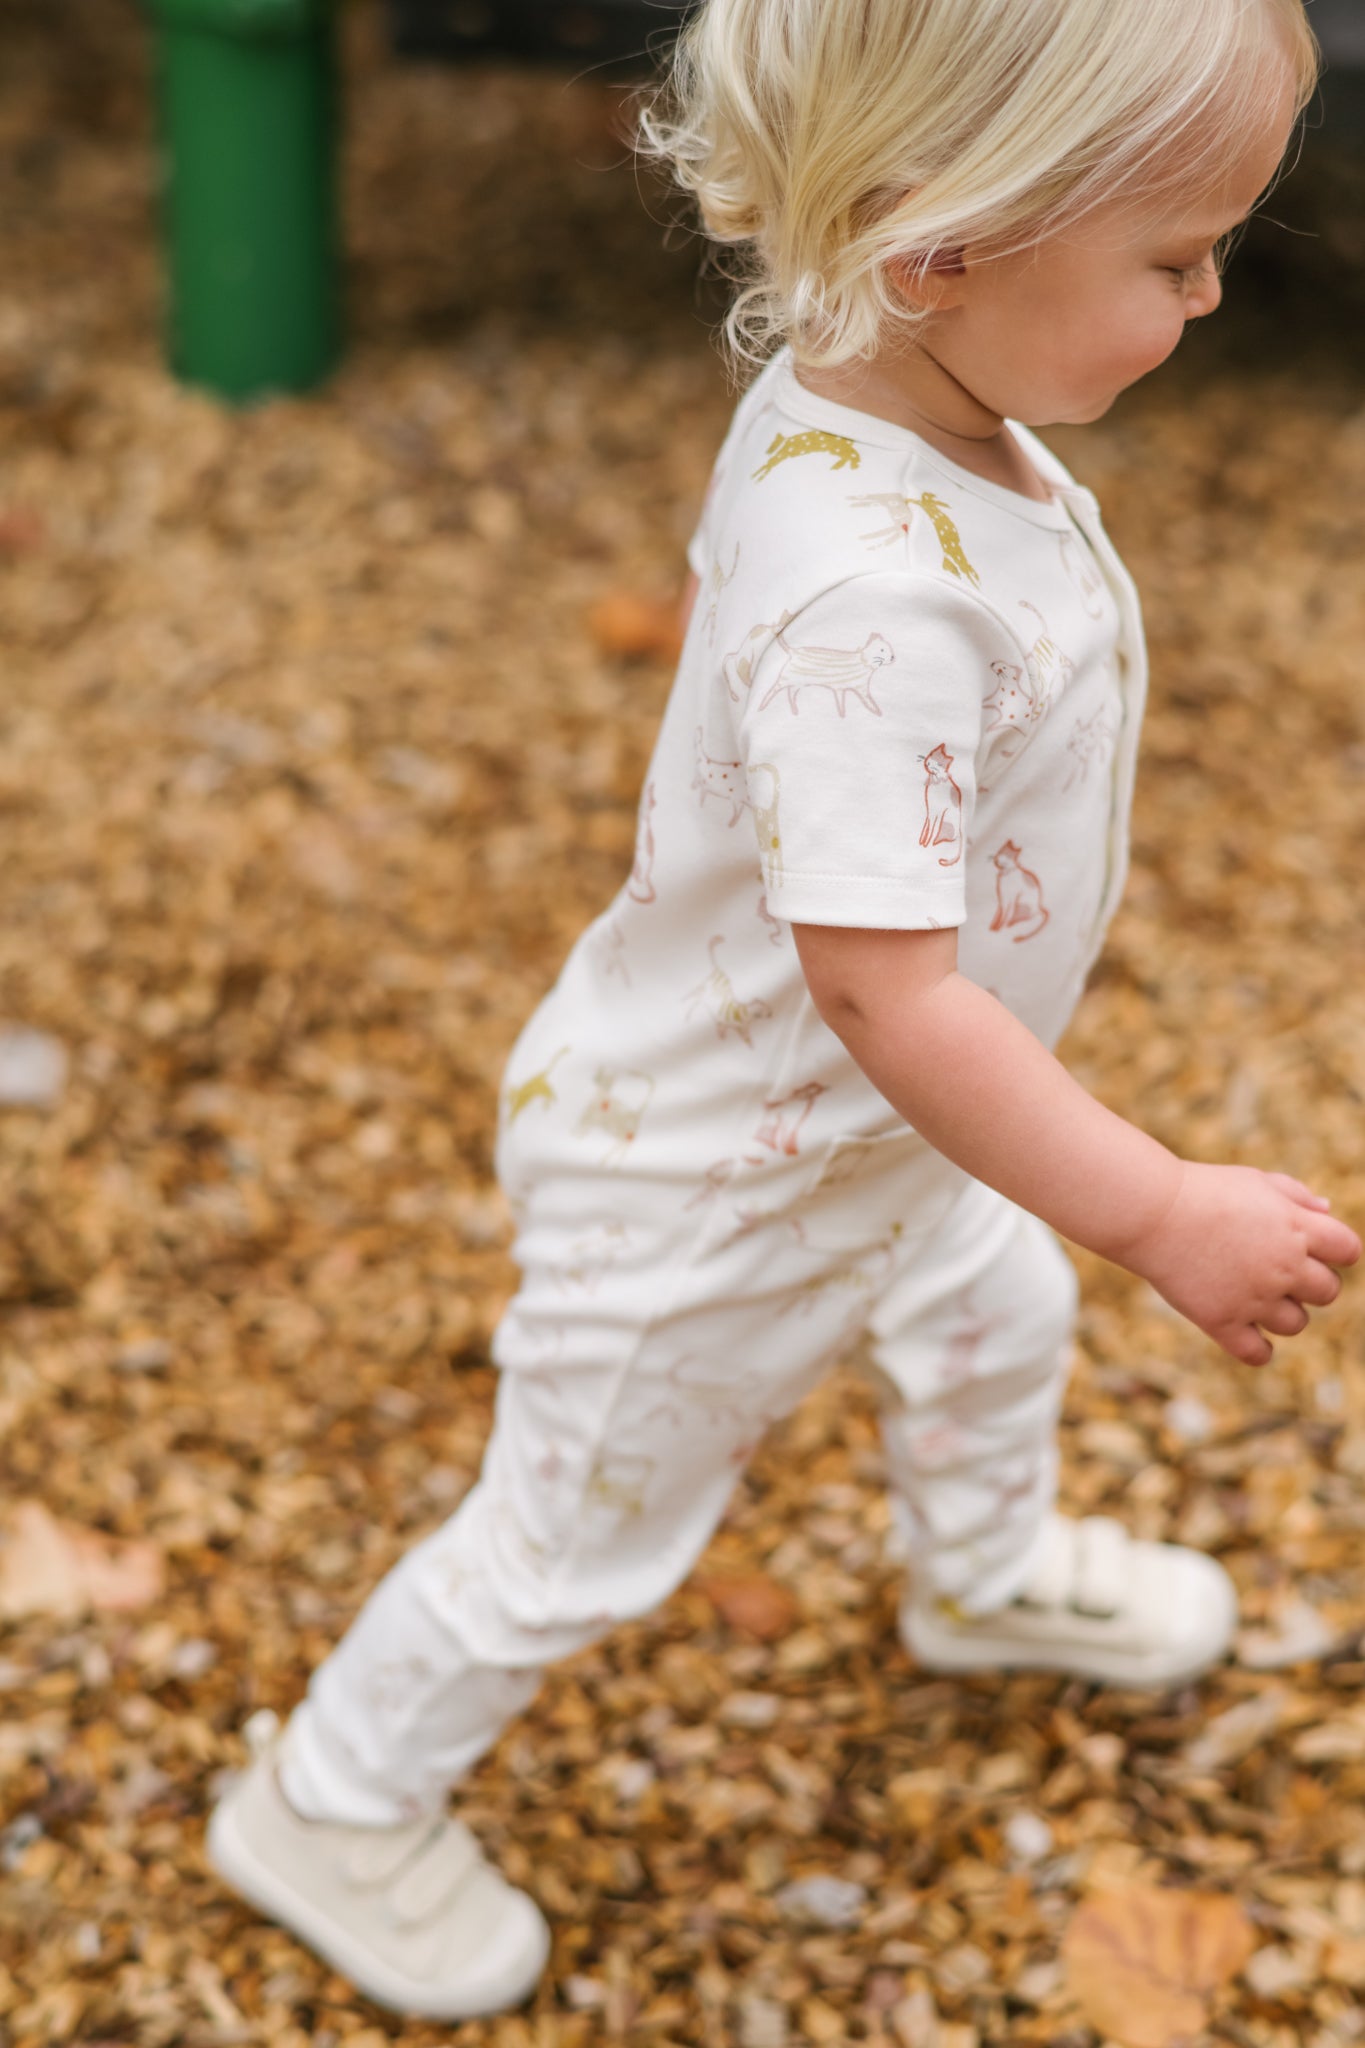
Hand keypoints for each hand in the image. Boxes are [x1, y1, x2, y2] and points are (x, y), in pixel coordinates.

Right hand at [1114, 1162, 1360, 1365]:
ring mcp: (1253, 1297)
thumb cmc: (1203, 1190)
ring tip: (1256, 1295)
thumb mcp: (1256, 1180)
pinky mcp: (1222, 1321)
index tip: (1315, 1249)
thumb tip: (1327, 1212)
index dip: (1336, 1251)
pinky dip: (1259, 1348)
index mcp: (1297, 1227)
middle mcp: (1283, 1266)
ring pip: (1296, 1324)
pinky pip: (1259, 1353)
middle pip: (1328, 1291)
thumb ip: (1296, 1195)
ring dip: (1284, 1312)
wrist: (1151, 1212)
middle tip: (1279, 1272)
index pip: (1349, 1251)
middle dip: (1310, 1283)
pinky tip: (1247, 1332)